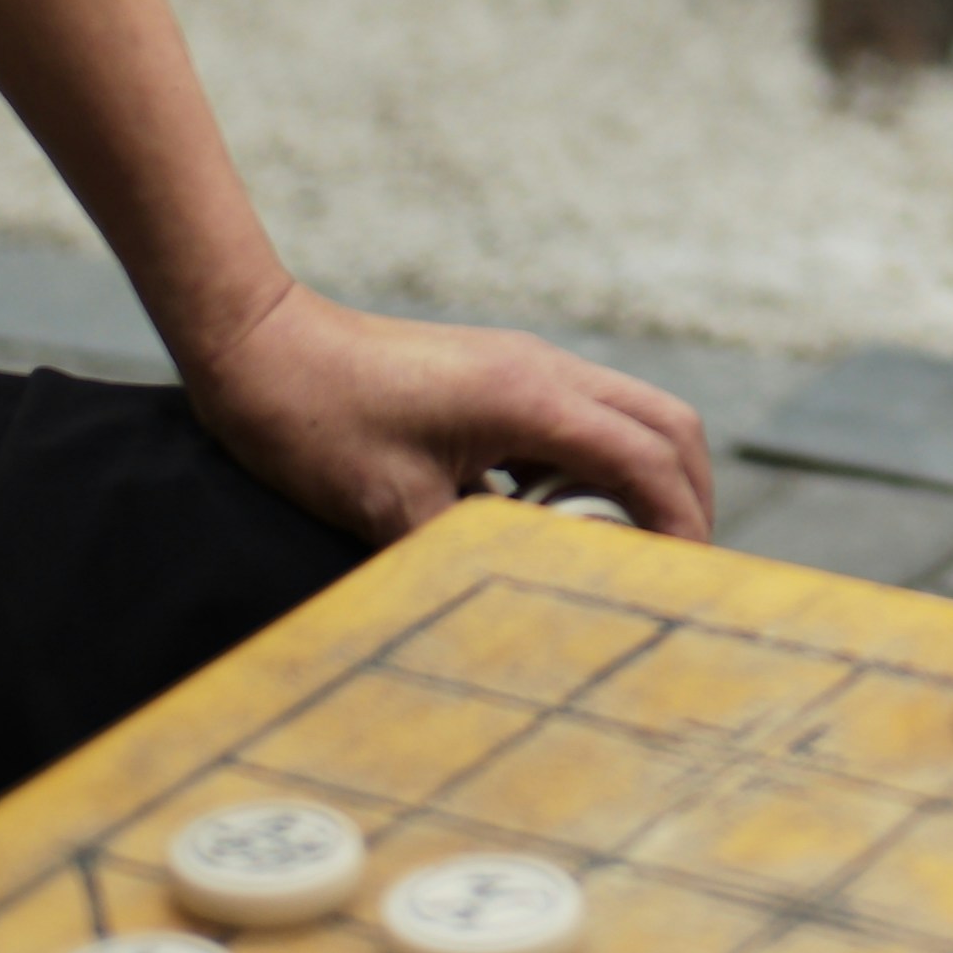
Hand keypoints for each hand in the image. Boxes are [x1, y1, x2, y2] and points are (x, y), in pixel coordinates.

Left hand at [182, 287, 716, 545]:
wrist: (264, 349)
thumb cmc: (318, 425)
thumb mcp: (392, 512)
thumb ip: (473, 553)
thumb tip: (522, 602)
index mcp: (530, 398)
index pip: (647, 459)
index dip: (680, 524)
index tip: (686, 583)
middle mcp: (544, 370)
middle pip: (667, 424)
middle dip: (688, 497)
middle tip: (678, 569)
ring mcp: (526, 365)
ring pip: (630, 415)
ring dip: (645, 479)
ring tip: (622, 551)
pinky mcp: (503, 373)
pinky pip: (582, 418)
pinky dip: (597, 466)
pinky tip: (552, 518)